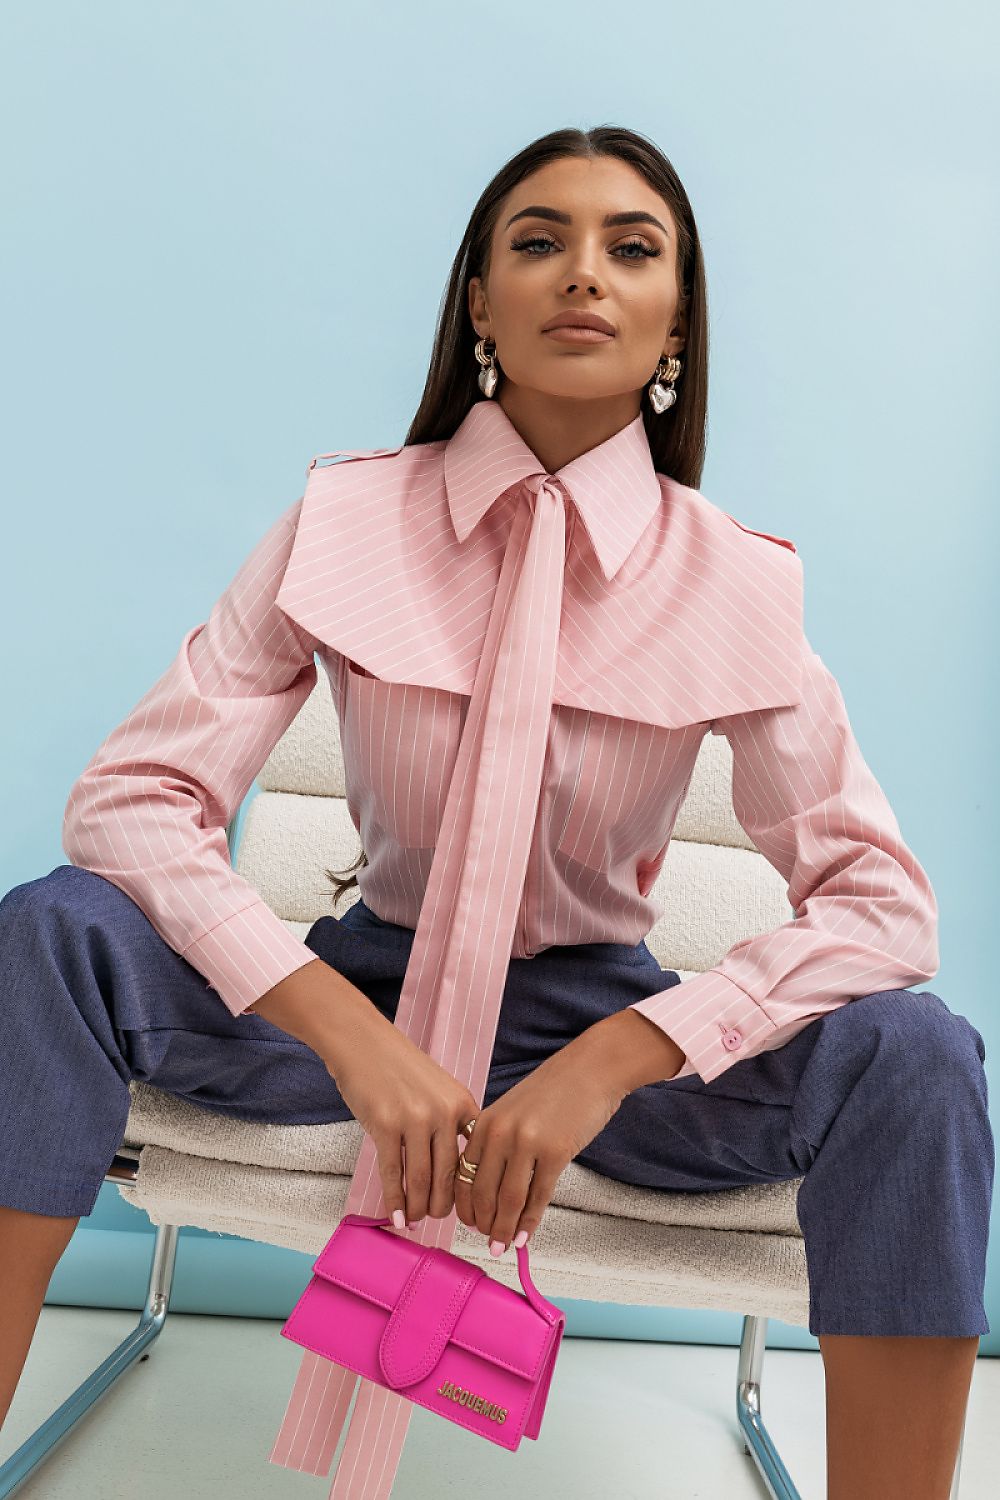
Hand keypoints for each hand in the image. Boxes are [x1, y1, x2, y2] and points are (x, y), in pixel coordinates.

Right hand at [324, 1004, 479, 1227]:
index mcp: (463, 1103)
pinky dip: (395, 1199)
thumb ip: (449, 1123)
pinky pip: (393, 1172)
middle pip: (449, 1175)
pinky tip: (395, 1215)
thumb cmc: (398, 1069)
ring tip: (413, 1220)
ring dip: (418, 1207)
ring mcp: (415, 1118)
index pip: (473, 1157)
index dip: (469, 1189)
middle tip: (435, 1220)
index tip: (465, 1209)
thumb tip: (449, 1171)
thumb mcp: (438, 1089)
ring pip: (421, 1179)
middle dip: (443, 1205)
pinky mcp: (385, 1124)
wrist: (363, 1043)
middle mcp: (444, 1112)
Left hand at [453, 1032, 627, 1253]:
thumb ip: (497, 1141)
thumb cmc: (556, 1090)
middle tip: (488, 1241)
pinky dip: (529, 1222)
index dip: (465, 1205)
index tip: (469, 1223)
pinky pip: (538, 1197)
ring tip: (502, 1246)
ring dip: (503, 1229)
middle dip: (483, 1223)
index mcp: (485, 1121)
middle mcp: (500, 1132)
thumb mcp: (513, 1109)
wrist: (592, 1069)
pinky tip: (525, 1236)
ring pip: (508, 1200)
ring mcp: (527, 1143)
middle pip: (483, 1192)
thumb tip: (491, 1188)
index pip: (463, 1174)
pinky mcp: (555, 1153)